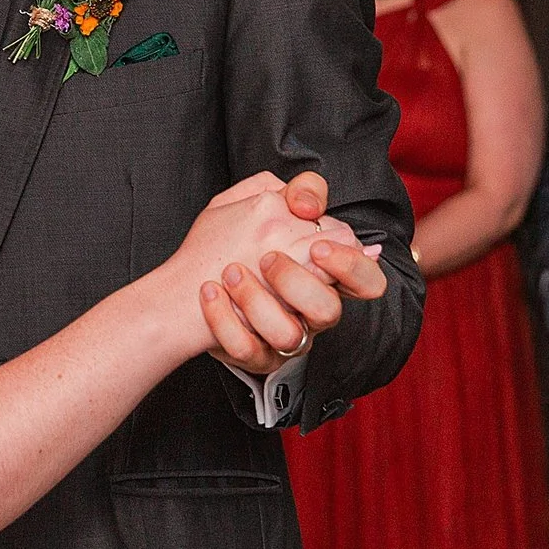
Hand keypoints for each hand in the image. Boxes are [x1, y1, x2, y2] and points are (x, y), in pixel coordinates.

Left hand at [201, 172, 390, 374]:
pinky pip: (247, 349)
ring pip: (290, 336)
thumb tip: (314, 203)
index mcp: (321, 275)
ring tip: (229, 273)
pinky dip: (224, 319)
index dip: (350, 264)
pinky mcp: (253, 356)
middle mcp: (308, 311)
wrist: (181, 287)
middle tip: (266, 259)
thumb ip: (298, 191)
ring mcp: (282, 338)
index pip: (367, 281)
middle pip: (331, 311)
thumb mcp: (261, 203)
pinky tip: (209, 292)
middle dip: (298, 282)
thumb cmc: (229, 245)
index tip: (316, 247)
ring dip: (256, 300)